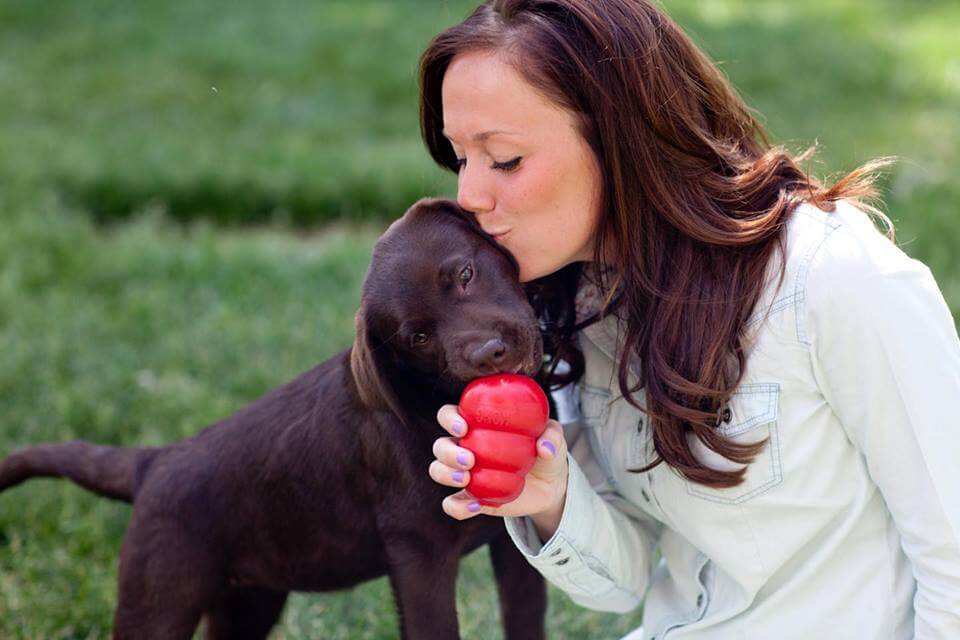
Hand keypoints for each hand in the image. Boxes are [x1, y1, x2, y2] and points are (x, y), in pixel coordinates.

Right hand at [430, 404, 568, 522]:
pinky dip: (457, 506)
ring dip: (446, 474)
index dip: (449, 418)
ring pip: (438, 470)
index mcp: (478, 425)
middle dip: (447, 452)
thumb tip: (543, 448)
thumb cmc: (546, 450)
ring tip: (467, 479)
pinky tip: (476, 505)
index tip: (464, 427)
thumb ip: (551, 435)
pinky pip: (453, 504)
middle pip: (440, 445)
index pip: (449, 415)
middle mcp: (465, 447)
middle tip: (469, 459)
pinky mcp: (472, 499)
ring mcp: (466, 474)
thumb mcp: (554, 437)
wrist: (551, 486)